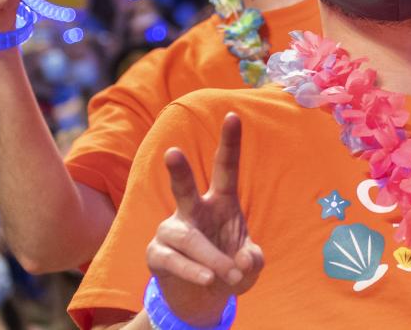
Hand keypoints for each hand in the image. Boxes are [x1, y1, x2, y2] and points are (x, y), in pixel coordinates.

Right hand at [146, 114, 262, 325]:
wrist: (202, 295)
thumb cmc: (229, 267)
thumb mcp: (250, 265)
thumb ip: (254, 260)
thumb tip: (243, 259)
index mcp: (222, 201)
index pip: (225, 167)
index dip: (230, 142)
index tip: (233, 115)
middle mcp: (194, 210)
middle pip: (184, 188)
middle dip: (179, 171)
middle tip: (172, 153)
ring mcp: (172, 230)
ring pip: (187, 238)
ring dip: (210, 257)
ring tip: (228, 275)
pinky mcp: (157, 253)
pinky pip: (173, 259)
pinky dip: (193, 270)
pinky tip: (208, 279)